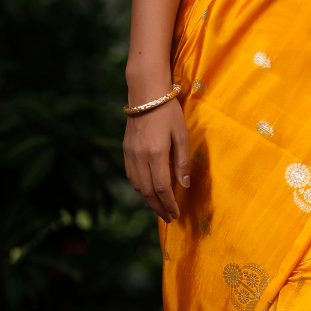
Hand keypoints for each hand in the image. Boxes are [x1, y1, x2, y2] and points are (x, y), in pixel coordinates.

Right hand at [123, 97, 190, 221]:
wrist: (145, 93)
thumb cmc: (169, 111)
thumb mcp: (182, 134)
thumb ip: (182, 161)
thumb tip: (184, 185)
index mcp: (156, 153)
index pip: (162, 187)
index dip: (169, 203)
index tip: (176, 213)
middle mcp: (140, 156)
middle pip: (148, 191)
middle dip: (159, 207)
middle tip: (168, 217)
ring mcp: (130, 154)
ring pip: (137, 186)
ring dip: (148, 200)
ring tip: (159, 208)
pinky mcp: (125, 150)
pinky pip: (131, 176)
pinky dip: (139, 188)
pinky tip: (147, 191)